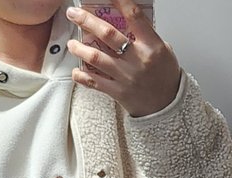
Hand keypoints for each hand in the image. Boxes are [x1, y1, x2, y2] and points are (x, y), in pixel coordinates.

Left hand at [66, 1, 181, 117]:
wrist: (166, 105)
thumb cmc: (165, 76)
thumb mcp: (163, 50)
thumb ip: (146, 36)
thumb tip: (126, 21)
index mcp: (151, 46)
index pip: (134, 16)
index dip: (120, 2)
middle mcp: (137, 60)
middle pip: (108, 35)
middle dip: (87, 21)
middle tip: (74, 13)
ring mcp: (125, 76)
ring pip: (97, 58)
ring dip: (80, 48)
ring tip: (72, 43)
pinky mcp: (117, 92)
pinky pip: (95, 82)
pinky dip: (82, 76)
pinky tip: (76, 70)